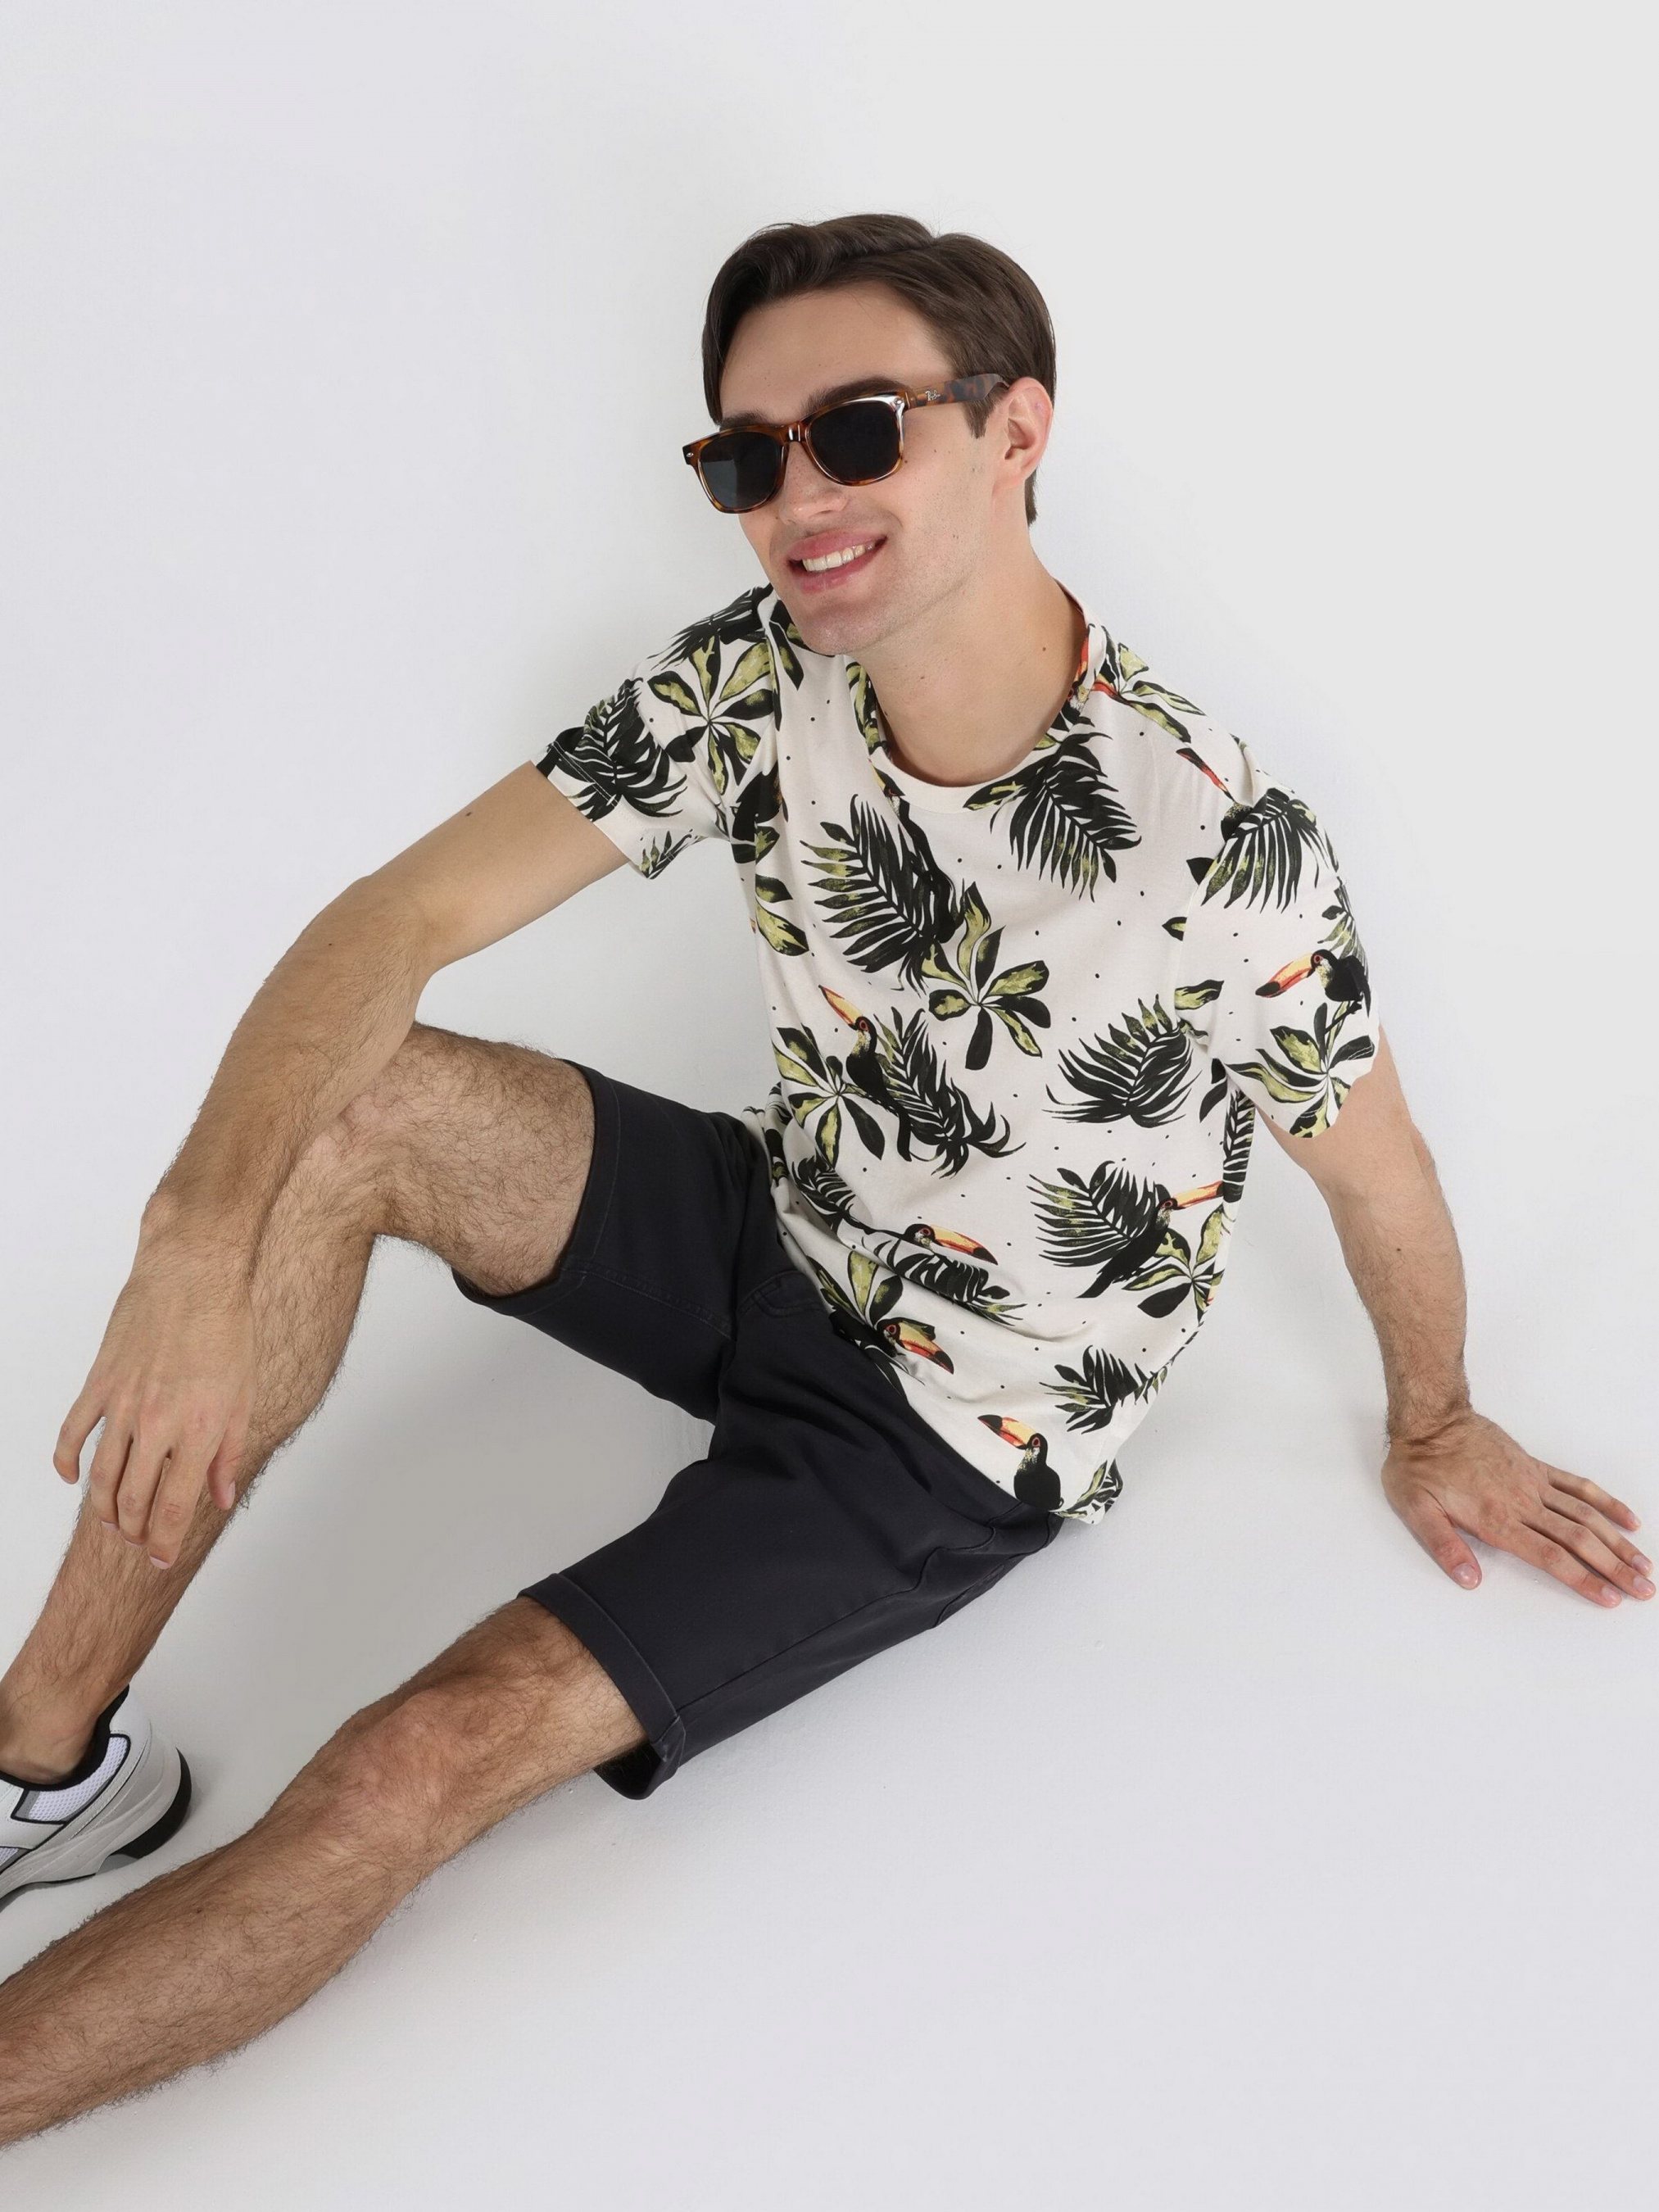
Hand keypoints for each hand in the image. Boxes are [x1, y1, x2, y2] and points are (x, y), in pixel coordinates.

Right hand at [53, 1232, 256, 1569]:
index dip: (163, 1544)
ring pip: (102, 1477)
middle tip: (140, 1542)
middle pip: (133, 1501)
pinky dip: (66, 1462)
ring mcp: (122, 1404)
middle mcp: (156, 1424)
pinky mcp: (100, 1383)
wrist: (194, 1275)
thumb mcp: (245, 1397)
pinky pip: (72, 1433)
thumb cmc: (228, 1330)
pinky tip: (72, 1478)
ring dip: (104, 1509)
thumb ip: (229, 1454)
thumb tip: (220, 1498)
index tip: (160, 1560)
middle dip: (135, 1532)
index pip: (172, 1509)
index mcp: (197, 1431)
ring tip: (113, 1524)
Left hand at [1382, 1407, 1651, 1606]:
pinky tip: (1628, 1519)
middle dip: (1614, 1568)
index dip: (1583, 1579)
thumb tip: (1469, 1581)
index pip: (1551, 1557)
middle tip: (1644, 1590)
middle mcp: (1523, 1503)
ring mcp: (1534, 1483)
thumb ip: (1445, 1547)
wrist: (1430, 1419)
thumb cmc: (1419, 1466)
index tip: (1610, 1597)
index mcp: (1498, 1520)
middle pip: (1580, 1540)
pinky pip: (1578, 1485)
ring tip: (1644, 1565)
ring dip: (1618, 1542)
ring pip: (1587, 1515)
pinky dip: (1606, 1502)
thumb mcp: (1416, 1510)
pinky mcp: (1536, 1466)